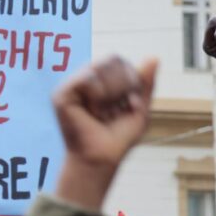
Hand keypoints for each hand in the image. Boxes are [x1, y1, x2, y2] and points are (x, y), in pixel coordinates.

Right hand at [52, 56, 155, 209]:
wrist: (103, 158)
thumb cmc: (118, 138)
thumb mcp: (139, 109)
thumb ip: (145, 83)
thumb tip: (154, 57)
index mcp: (100, 80)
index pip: (119, 61)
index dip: (131, 79)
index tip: (130, 105)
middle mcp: (84, 80)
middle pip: (112, 59)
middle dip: (123, 86)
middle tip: (115, 111)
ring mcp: (71, 86)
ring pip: (100, 67)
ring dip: (111, 95)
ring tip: (102, 114)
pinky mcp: (61, 95)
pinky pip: (87, 80)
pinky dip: (98, 97)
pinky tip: (93, 113)